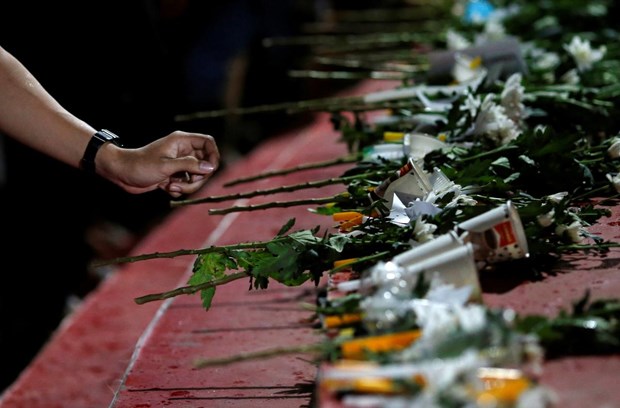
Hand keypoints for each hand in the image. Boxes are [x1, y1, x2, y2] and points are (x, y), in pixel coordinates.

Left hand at [97, 131, 219, 196]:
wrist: (121, 173)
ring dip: (188, 186)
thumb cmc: (140, 165)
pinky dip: (179, 189)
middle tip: (186, 183)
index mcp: (181, 142)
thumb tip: (210, 167)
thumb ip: (190, 165)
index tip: (210, 169)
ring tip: (171, 187)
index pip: (207, 143)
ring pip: (196, 177)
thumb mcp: (166, 165)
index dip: (213, 155)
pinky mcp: (173, 175)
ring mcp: (178, 164)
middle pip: (205, 163)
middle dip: (198, 177)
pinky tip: (166, 188)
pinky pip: (186, 184)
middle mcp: (182, 151)